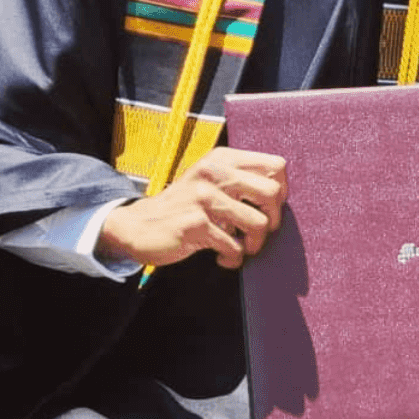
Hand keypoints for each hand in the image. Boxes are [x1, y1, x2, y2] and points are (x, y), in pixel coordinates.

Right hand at [95, 147, 286, 270]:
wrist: (138, 225)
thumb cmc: (184, 207)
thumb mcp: (209, 181)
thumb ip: (239, 180)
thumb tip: (281, 194)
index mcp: (222, 159)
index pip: (276, 166)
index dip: (281, 191)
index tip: (266, 208)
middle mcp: (214, 173)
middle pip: (273, 193)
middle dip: (273, 220)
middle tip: (258, 232)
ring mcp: (203, 197)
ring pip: (258, 224)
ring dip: (253, 245)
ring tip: (240, 248)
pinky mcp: (196, 223)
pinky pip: (235, 247)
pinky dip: (233, 259)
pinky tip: (222, 257)